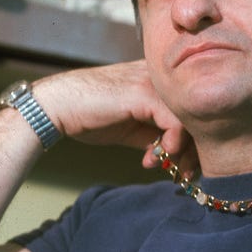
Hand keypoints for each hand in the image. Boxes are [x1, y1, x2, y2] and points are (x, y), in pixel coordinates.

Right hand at [33, 62, 197, 174]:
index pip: (190, 111)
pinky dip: (172, 143)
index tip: (181, 166)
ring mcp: (152, 83)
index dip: (191, 141)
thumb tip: (176, 154)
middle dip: (192, 150)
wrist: (57, 107)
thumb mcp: (131, 128)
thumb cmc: (90, 116)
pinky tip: (156, 156)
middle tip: (184, 173)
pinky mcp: (143, 93)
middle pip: (195, 114)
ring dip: (183, 150)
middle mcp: (160, 78)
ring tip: (167, 167)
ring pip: (189, 118)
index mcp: (159, 83)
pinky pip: (174, 120)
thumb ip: (155, 135)